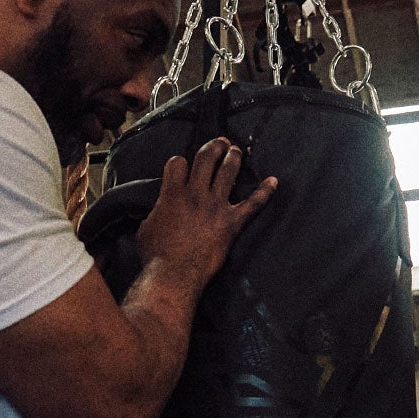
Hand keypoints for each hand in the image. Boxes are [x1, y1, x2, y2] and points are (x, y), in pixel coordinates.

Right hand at [135, 138, 276, 292]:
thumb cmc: (155, 257)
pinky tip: (274, 181)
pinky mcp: (231, 223)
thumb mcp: (145, 229)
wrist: (174, 275)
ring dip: (233, 158)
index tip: (182, 167)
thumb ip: (154, 214)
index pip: (177, 163)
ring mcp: (215, 207)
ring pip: (228, 172)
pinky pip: (252, 204)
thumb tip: (156, 214)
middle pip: (206, 158)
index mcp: (171, 194)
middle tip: (220, 142)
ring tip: (236, 151)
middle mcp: (195, 194)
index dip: (179, 162)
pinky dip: (264, 192)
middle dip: (214, 146)